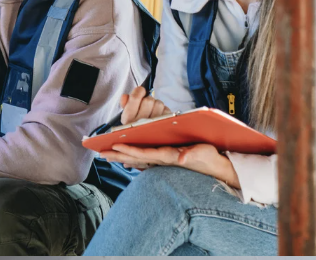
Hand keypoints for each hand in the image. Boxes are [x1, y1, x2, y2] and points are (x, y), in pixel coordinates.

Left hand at [100, 143, 239, 187]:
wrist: (215, 168)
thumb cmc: (208, 159)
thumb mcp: (202, 154)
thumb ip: (191, 155)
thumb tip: (181, 159)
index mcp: (168, 156)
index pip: (144, 154)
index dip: (129, 150)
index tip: (115, 146)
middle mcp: (162, 160)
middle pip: (136, 158)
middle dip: (118, 155)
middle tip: (100, 153)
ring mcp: (162, 161)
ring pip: (137, 159)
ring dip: (121, 156)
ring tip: (105, 153)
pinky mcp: (164, 160)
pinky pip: (143, 158)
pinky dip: (131, 157)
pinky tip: (123, 156)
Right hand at [119, 86, 171, 124]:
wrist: (145, 147)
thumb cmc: (134, 129)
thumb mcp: (126, 118)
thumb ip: (125, 105)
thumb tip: (125, 96)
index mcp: (129, 118)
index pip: (135, 97)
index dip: (139, 91)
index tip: (140, 91)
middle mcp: (141, 122)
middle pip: (149, 100)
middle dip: (148, 99)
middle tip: (146, 105)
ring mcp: (155, 124)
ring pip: (159, 103)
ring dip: (156, 105)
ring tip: (152, 112)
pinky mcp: (165, 125)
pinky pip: (166, 110)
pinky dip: (163, 111)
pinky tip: (159, 116)